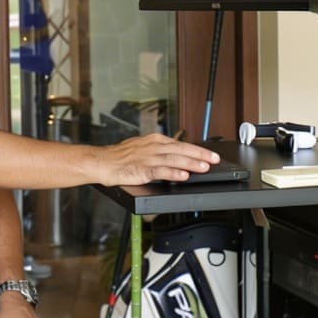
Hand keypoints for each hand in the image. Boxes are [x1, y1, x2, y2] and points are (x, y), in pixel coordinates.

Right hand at [99, 132, 217, 188]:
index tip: (211, 155)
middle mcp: (153, 147)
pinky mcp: (142, 169)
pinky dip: (173, 174)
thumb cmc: (121, 157)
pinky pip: (160, 171)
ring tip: (204, 168)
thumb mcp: (143, 147)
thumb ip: (159, 151)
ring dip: (190, 164)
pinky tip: (183, 176)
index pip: (181, 144)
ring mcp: (148, 158)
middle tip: (215, 160)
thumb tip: (177, 155)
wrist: (103, 162)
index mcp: (155, 140)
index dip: (198, 150)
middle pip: (181, 150)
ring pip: (174, 160)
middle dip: (200, 155)